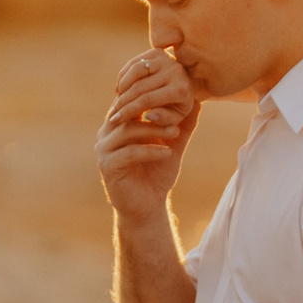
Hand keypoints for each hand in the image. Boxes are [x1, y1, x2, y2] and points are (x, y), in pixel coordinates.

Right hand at [97, 51, 197, 219]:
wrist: (147, 206)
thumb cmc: (157, 173)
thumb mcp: (173, 144)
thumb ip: (182, 124)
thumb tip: (199, 100)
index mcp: (119, 123)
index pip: (131, 100)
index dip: (152, 97)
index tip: (174, 95)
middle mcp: (107, 133)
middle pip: (127, 112)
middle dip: (153, 110)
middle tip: (177, 112)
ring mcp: (104, 149)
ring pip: (127, 131)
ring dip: (153, 130)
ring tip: (175, 132)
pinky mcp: (107, 166)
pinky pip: (128, 153)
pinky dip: (149, 151)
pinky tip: (167, 153)